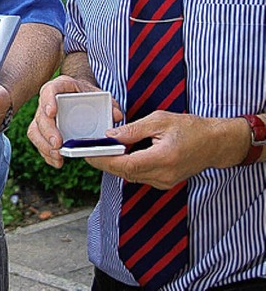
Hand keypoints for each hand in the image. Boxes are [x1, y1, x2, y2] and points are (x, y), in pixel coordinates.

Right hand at [27, 75, 118, 168]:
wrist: (79, 96)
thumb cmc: (89, 95)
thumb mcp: (100, 95)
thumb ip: (110, 104)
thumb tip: (116, 115)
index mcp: (61, 86)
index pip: (49, 90)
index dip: (48, 100)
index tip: (52, 113)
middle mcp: (47, 100)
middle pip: (41, 114)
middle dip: (47, 131)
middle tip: (58, 144)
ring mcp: (43, 115)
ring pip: (35, 129)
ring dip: (44, 145)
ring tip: (57, 156)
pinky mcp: (42, 128)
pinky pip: (38, 140)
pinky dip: (45, 152)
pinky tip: (56, 161)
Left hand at [88, 111, 247, 188]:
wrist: (215, 143)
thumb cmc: (190, 128)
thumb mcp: (159, 120)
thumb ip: (133, 129)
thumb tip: (110, 135)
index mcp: (162, 158)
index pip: (125, 165)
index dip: (103, 160)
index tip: (88, 153)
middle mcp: (163, 175)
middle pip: (125, 173)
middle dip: (105, 161)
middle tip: (89, 148)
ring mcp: (164, 182)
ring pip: (130, 176)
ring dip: (116, 164)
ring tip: (103, 148)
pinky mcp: (165, 182)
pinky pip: (139, 175)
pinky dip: (128, 165)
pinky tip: (122, 153)